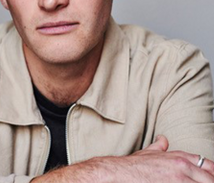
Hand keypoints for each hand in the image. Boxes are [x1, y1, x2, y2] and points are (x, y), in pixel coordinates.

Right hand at [32, 135, 213, 181]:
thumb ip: (158, 148)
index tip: (205, 179)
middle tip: (194, 182)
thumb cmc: (130, 168)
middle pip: (210, 178)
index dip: (209, 175)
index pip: (209, 167)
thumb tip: (164, 140)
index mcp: (179, 158)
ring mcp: (179, 181)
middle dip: (206, 181)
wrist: (114, 176)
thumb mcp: (146, 154)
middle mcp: (182, 168)